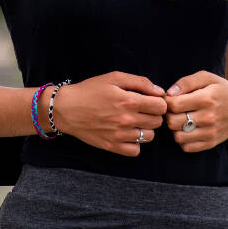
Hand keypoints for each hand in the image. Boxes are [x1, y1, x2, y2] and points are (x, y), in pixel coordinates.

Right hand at [52, 71, 166, 156]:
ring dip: (146, 128)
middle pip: (157, 122)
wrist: (67, 108)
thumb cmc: (90, 90)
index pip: (161, 106)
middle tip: (143, 109)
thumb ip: (140, 82)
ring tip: (135, 121)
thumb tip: (159, 91)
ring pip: (149, 137)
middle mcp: (126, 120)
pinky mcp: (112, 146)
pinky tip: (128, 133)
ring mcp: (119, 135)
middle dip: (154, 114)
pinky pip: (136, 150)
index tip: (152, 100)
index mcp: (128, 100)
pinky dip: (135, 143)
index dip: (159, 101)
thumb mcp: (114, 77)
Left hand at [164, 71, 227, 151]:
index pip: (174, 105)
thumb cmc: (222, 90)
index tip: (170, 99)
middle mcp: (208, 118)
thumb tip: (169, 93)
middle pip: (173, 122)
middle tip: (174, 109)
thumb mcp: (207, 77)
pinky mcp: (211, 143)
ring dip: (174, 128)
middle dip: (169, 114)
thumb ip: (187, 82)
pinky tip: (186, 129)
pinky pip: (187, 147)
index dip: (167, 101)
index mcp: (206, 99)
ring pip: (178, 136)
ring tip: (180, 119)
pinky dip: (182, 139)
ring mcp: (210, 132)